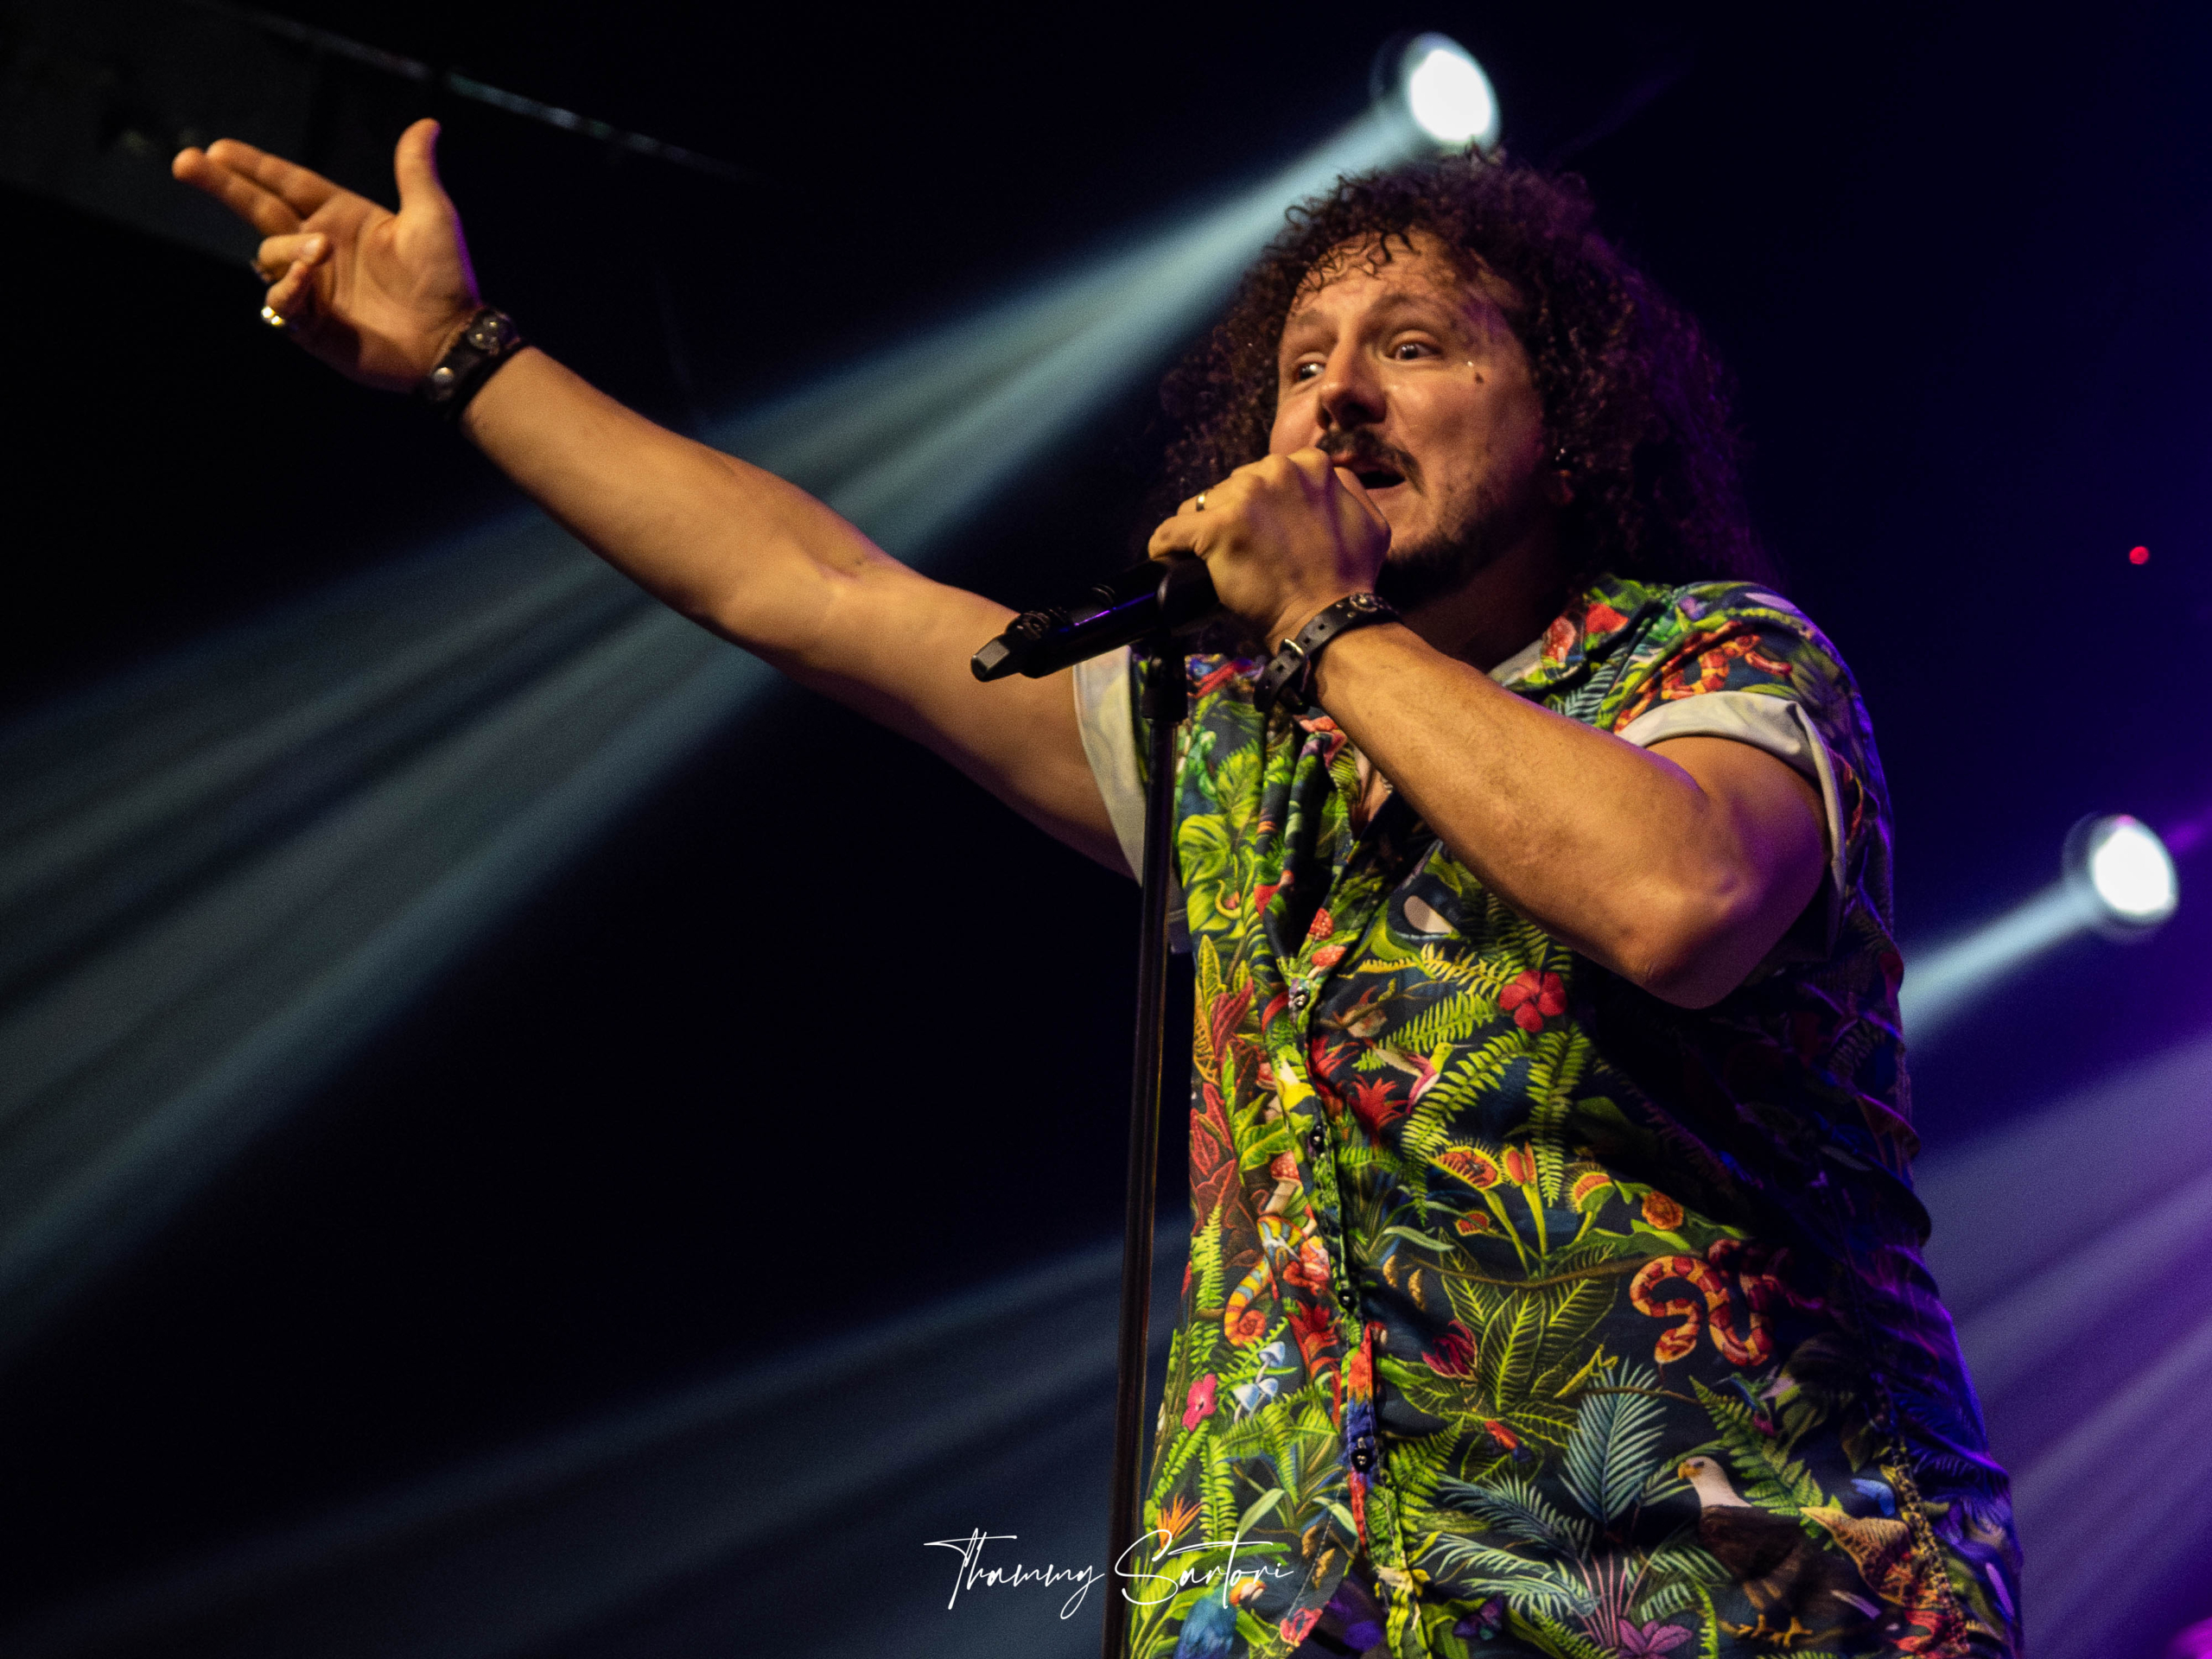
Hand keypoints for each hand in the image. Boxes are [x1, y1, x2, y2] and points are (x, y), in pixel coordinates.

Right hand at [173, 118, 481, 390]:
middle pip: (258, 209)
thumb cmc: (446, 280)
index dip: (254, 166)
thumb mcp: (432, 217)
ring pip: (269, 255)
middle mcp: (321, 247)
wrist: (451, 341)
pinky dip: (286, 288)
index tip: (218, 148)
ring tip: (321, 251)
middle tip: (185, 162)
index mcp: (344, 216)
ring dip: (287, 249)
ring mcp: (314, 287)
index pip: (287, 183)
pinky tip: (304, 281)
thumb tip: (427, 125)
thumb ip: (415, 170)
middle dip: (222, 185)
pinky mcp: (312, 326)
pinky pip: (279, 303)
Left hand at [1147, 449, 1390, 649]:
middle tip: (1239, 553)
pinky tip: (1166, 559)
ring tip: (1207, 560)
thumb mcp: (1370, 521)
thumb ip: (1347, 488)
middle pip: (1231, 487)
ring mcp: (1246, 498)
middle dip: (1230, 515)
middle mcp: (1277, 471)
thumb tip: (1328, 476)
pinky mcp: (1218, 528)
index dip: (1257, 505)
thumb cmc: (1350, 578)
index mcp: (1311, 465)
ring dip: (1202, 530)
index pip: (1264, 475)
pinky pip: (1172, 531)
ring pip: (1201, 505)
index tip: (1256, 531)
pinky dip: (1165, 546)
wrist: (1328, 618)